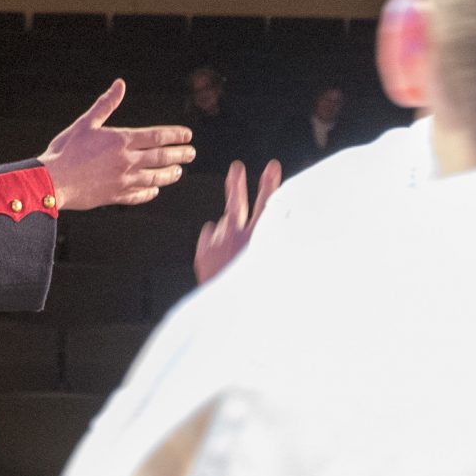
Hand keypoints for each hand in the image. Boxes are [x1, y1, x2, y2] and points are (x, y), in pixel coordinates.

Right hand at [40, 79, 194, 210]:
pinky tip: (153, 190)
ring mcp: (123, 180)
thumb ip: (106, 104)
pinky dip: (149, 192)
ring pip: (154, 178)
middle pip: (161, 157)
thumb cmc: (66, 150)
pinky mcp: (115, 196)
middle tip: (191, 153)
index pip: (157, 136)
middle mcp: (127, 161)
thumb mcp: (86, 122)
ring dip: (169, 174)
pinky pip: (138, 195)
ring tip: (179, 172)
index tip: (187, 136)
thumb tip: (119, 84)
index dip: (175, 136)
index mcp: (121, 140)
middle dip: (179, 155)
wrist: (53, 181)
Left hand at [193, 160, 284, 284]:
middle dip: (237, 184)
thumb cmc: (253, 289)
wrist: (231, 311)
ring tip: (231, 239)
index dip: (270, 183)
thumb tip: (251, 226)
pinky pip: (209, 237)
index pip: (268, 203)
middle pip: (237, 203)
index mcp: (260, 237)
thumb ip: (267, 243)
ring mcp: (218, 243)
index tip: (271, 165)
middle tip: (236, 167)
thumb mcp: (269, 264)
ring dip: (228, 227)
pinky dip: (214, 240)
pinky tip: (220, 252)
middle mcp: (238, 236)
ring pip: (223, 222)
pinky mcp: (203, 253)